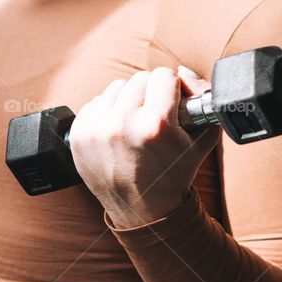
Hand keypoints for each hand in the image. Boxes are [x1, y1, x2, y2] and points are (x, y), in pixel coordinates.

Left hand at [68, 66, 219, 228]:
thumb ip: (200, 97)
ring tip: (136, 124)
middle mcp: (122, 124)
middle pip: (139, 79)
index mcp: (154, 125)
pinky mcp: (79, 135)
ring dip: (128, 100)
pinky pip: (96, 102)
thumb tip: (182, 71)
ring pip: (116, 88)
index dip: (172, 87)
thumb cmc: (174, 174)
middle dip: (150, 93)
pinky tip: (118, 131)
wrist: (142, 210)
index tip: (172, 102)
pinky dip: (108, 112)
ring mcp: (96, 130)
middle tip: (155, 114)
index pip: (163, 75)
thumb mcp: (202, 138)